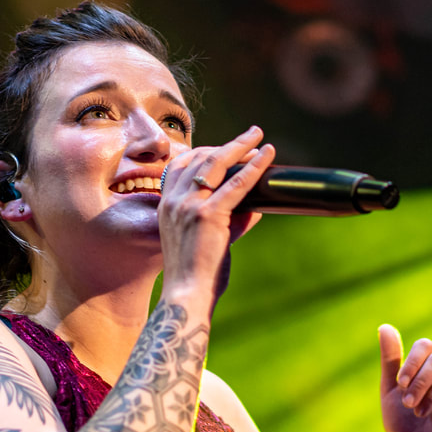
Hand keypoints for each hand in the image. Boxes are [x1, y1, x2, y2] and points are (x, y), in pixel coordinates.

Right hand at [158, 126, 274, 307]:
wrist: (186, 296)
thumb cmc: (196, 276)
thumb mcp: (207, 242)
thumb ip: (228, 222)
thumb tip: (255, 208)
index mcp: (165, 207)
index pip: (179, 165)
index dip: (204, 152)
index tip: (225, 147)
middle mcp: (173, 202)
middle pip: (199, 158)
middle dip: (226, 144)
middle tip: (250, 135)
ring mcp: (188, 206)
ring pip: (216, 163)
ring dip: (240, 146)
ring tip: (258, 137)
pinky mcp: (207, 215)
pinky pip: (236, 183)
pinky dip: (254, 167)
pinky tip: (266, 156)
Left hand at [378, 324, 431, 431]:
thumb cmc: (400, 420)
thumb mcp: (390, 388)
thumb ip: (390, 358)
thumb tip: (384, 326)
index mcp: (427, 366)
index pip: (426, 346)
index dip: (412, 362)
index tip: (400, 384)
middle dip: (419, 382)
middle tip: (408, 403)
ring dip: (431, 396)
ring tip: (420, 413)